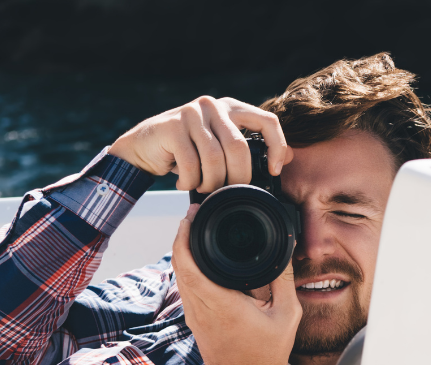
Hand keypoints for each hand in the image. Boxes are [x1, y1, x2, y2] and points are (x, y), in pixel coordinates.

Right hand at [109, 96, 294, 192]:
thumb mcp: (220, 147)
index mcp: (232, 108)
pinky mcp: (172, 126)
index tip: (274, 171)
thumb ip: (248, 150)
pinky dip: (189, 182)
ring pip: (214, 159)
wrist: (143, 147)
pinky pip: (190, 164)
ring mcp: (191, 113)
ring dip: (210, 183)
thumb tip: (287, 160)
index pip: (268, 121)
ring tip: (202, 188)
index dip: (277, 147)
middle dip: (237, 178)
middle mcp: (214, 105)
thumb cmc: (187, 151)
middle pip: (239, 148)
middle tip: (228, 192)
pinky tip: (184, 183)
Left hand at [172, 209, 301, 364]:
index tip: (192, 216)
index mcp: (221, 304)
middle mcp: (201, 309)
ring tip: (196, 233)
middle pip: (179, 265)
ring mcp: (194, 318)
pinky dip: (187, 270)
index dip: (184, 236)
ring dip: (183, 254)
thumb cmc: (268, 353)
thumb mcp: (287, 314)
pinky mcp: (195, 324)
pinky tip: (200, 262)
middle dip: (181, 237)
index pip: (190, 264)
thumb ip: (283, 280)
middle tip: (194, 217)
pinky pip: (185, 290)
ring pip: (179, 277)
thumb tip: (283, 251)